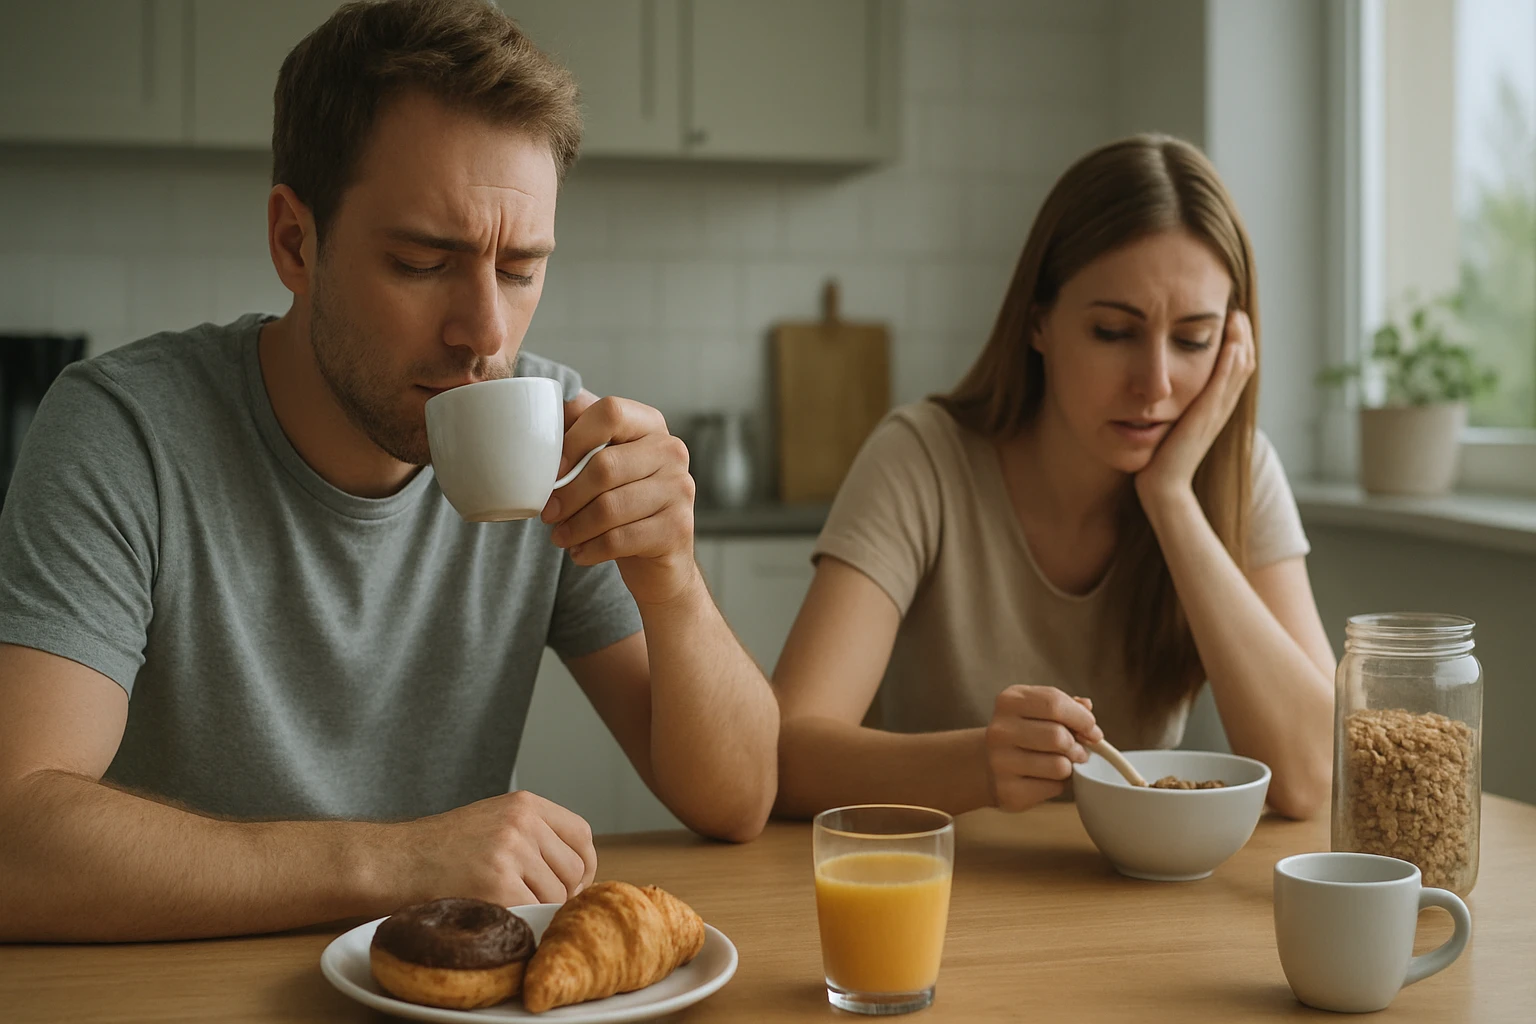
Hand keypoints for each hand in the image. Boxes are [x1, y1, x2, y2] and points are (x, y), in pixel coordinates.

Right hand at [398, 790, 596, 905]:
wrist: (393, 861)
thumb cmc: (439, 848)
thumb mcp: (491, 820)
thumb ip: (531, 833)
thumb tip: (575, 869)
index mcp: (525, 804)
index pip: (581, 834)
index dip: (584, 865)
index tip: (575, 884)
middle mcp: (523, 823)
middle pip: (574, 868)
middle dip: (565, 893)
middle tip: (541, 905)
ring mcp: (511, 853)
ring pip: (557, 894)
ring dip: (541, 909)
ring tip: (511, 908)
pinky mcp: (499, 885)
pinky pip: (534, 912)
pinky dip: (524, 920)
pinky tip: (502, 916)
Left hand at [540, 391, 698, 606]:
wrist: (658, 556)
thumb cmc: (620, 501)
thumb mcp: (601, 461)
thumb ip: (578, 432)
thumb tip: (543, 410)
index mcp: (649, 425)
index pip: (610, 413)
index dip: (574, 439)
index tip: (552, 470)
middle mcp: (671, 451)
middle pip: (606, 465)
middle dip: (568, 494)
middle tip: (548, 513)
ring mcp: (679, 489)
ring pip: (610, 507)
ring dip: (575, 527)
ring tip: (561, 536)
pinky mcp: (677, 528)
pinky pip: (620, 538)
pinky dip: (590, 549)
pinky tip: (580, 552)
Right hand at [983, 686, 1103, 811]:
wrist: (988, 764)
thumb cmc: (1023, 732)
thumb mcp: (1038, 709)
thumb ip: (1065, 704)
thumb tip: (1086, 707)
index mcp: (1008, 701)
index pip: (1054, 703)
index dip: (1082, 718)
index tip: (1092, 730)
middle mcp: (999, 730)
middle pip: (1059, 737)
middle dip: (1077, 746)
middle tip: (1077, 750)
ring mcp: (1000, 762)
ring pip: (1060, 765)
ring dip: (1068, 766)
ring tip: (1059, 763)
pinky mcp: (1007, 790)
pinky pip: (1053, 788)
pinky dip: (1057, 785)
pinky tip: (1044, 778)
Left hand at [1135, 309, 1254, 506]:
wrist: (1162, 487)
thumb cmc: (1160, 460)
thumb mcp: (1170, 425)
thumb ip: (1173, 408)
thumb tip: (1161, 393)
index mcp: (1213, 409)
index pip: (1233, 371)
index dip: (1235, 346)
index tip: (1229, 322)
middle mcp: (1220, 409)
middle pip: (1242, 366)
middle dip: (1242, 337)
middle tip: (1237, 312)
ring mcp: (1216, 413)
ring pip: (1239, 371)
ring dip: (1240, 342)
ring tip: (1236, 317)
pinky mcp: (1207, 418)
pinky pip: (1224, 384)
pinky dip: (1230, 362)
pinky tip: (1231, 342)